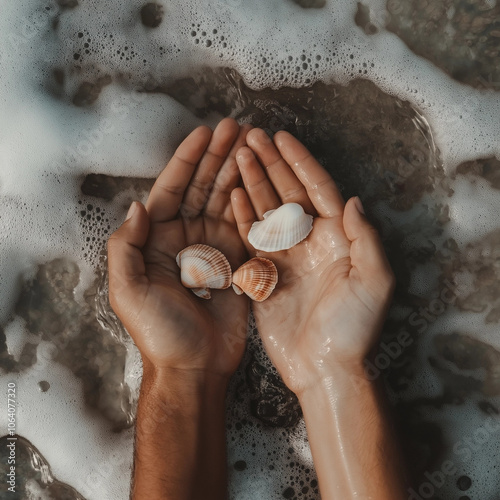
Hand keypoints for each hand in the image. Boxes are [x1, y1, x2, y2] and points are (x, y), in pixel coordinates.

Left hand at [108, 118, 250, 379]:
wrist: (195, 367)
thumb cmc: (160, 332)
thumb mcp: (128, 290)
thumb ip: (126, 245)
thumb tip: (138, 204)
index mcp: (157, 240)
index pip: (172, 190)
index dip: (187, 160)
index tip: (204, 132)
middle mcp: (185, 238)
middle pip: (202, 188)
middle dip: (218, 156)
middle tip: (236, 126)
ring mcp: (213, 248)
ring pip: (226, 200)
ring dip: (238, 171)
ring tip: (253, 142)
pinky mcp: (237, 261)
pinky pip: (246, 224)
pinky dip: (254, 201)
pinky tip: (261, 178)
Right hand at [231, 129, 394, 395]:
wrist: (324, 369)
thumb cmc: (354, 329)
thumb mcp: (373, 282)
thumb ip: (367, 238)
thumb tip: (354, 200)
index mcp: (339, 238)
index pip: (318, 189)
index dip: (300, 162)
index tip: (281, 137)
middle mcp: (312, 242)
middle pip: (289, 193)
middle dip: (271, 164)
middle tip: (251, 137)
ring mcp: (287, 257)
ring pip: (268, 210)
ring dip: (253, 183)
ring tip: (238, 157)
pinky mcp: (267, 274)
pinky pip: (252, 238)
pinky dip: (242, 216)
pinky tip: (232, 196)